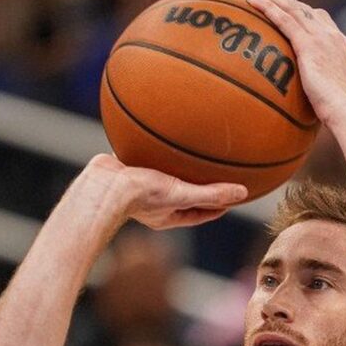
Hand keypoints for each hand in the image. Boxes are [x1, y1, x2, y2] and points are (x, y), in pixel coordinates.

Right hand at [81, 153, 247, 229]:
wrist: (102, 185)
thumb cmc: (138, 196)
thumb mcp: (181, 194)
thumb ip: (211, 194)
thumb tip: (243, 193)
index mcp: (169, 214)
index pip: (200, 213)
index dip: (218, 205)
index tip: (233, 196)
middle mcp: (155, 202)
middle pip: (184, 194)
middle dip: (200, 186)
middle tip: (217, 174)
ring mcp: (141, 186)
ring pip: (166, 174)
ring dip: (178, 165)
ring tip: (190, 150)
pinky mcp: (129, 168)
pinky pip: (147, 156)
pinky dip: (156, 147)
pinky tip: (162, 131)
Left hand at [246, 0, 345, 128]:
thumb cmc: (343, 114)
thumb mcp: (334, 95)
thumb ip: (322, 89)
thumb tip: (309, 106)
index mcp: (340, 45)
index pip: (321, 19)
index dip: (304, 11)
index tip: (290, 7)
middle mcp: (332, 36)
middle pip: (304, 9)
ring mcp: (322, 38)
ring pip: (293, 9)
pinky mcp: (309, 46)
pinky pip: (285, 21)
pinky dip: (269, 9)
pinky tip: (253, 3)